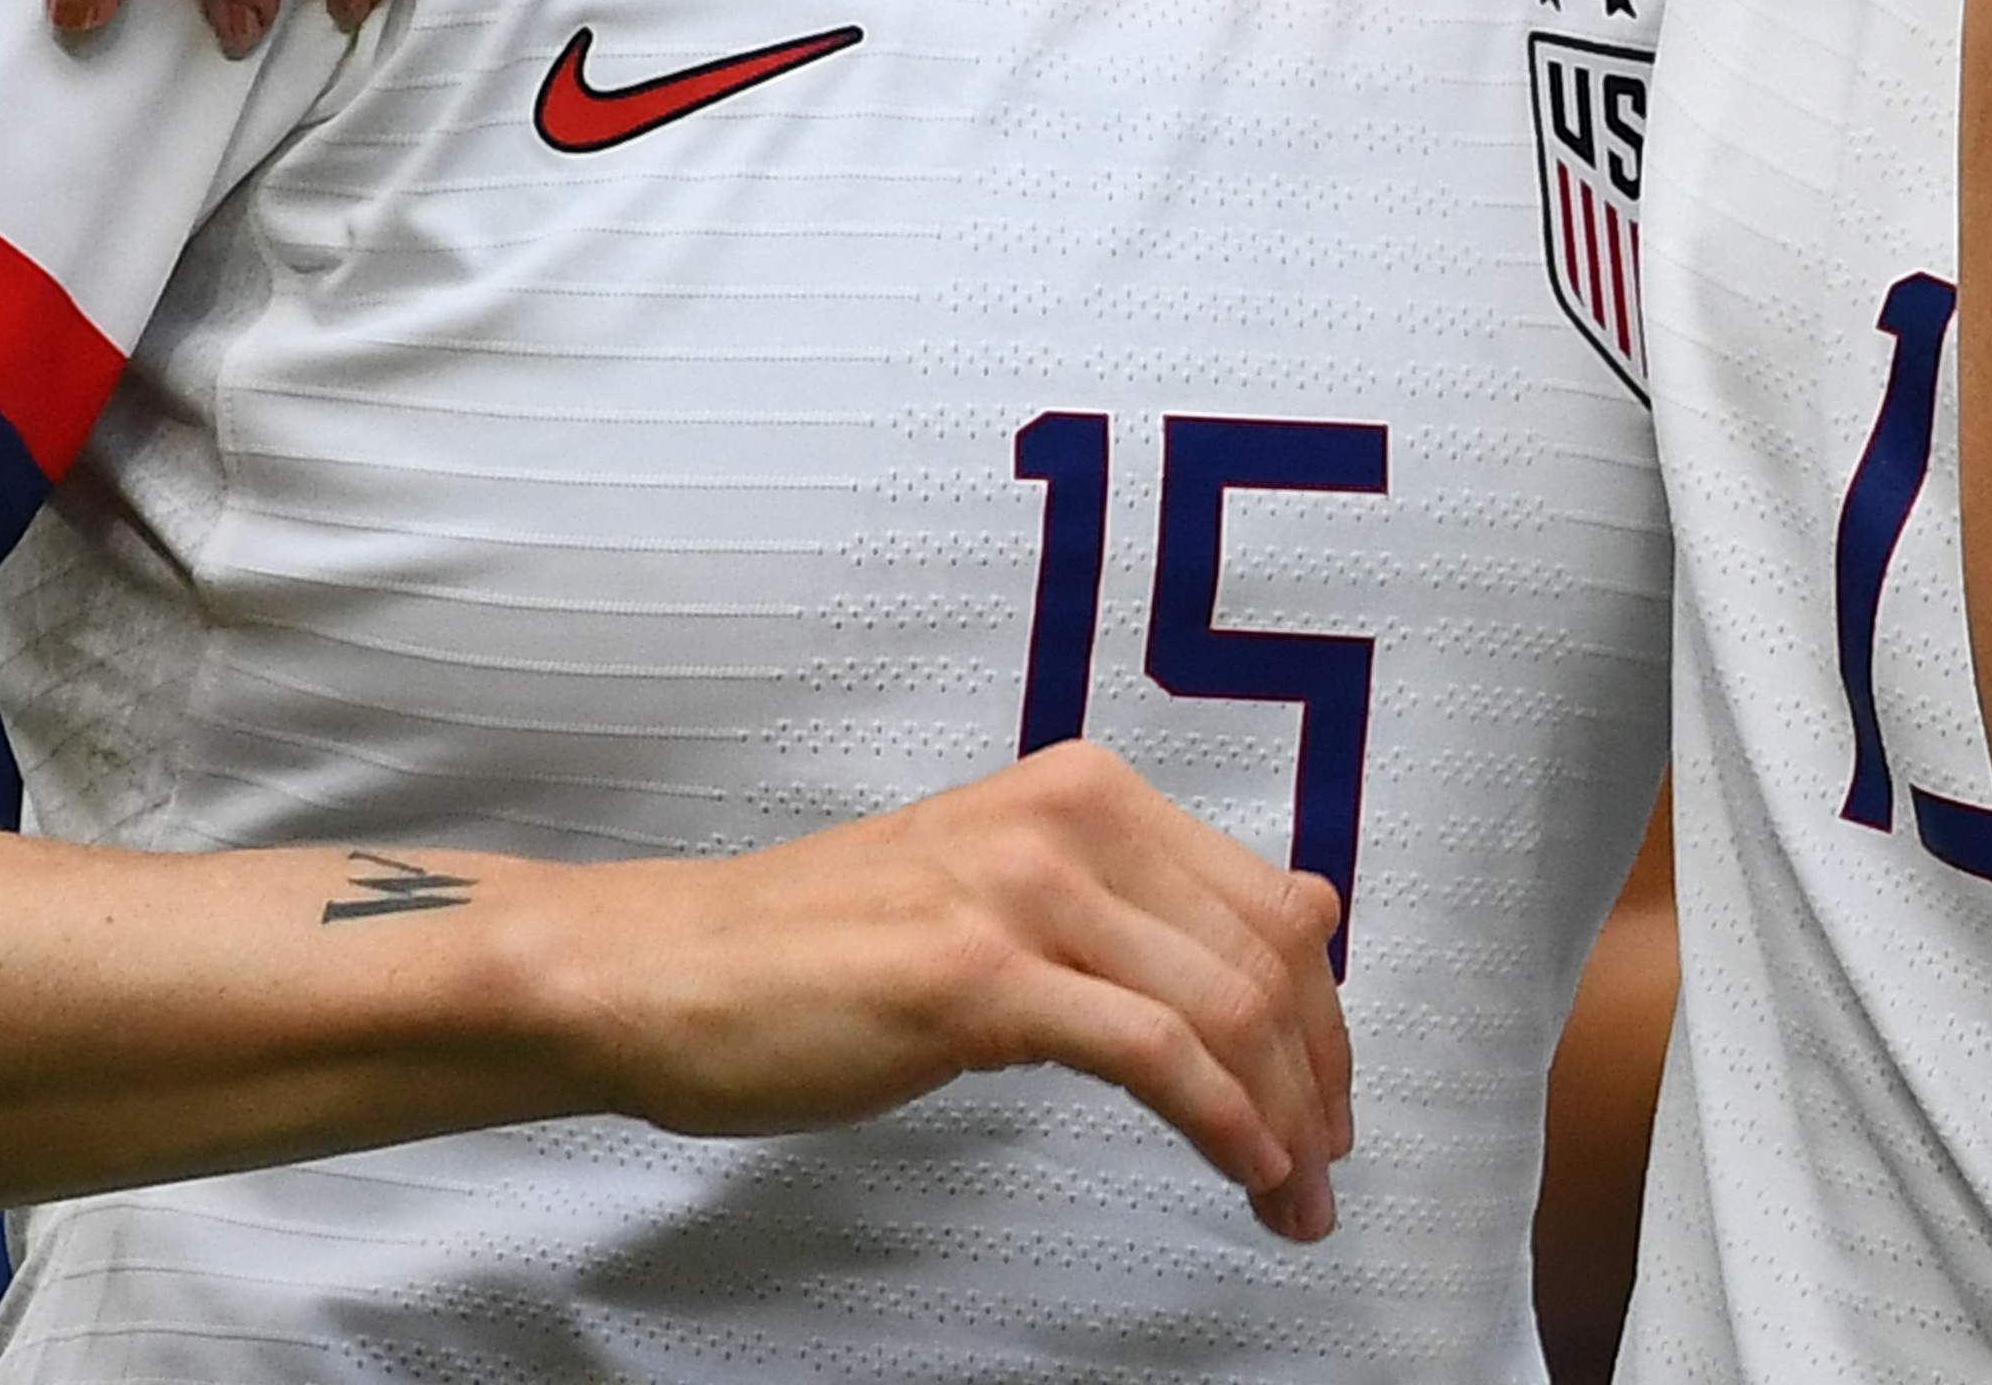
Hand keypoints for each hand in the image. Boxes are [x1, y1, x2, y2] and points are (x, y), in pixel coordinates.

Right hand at [537, 740, 1355, 1240]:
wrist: (665, 970)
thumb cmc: (816, 949)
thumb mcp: (994, 889)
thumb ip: (1117, 907)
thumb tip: (1266, 947)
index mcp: (1082, 791)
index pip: (1268, 899)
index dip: (1321, 1012)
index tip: (1326, 1093)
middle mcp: (1068, 820)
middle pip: (1268, 954)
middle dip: (1319, 1074)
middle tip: (1325, 1166)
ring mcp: (1023, 892)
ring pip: (1225, 1005)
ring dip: (1284, 1119)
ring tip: (1294, 1199)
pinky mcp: (979, 977)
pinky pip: (1152, 1051)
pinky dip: (1222, 1120)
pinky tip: (1242, 1169)